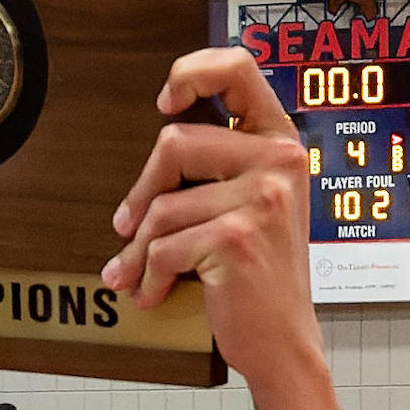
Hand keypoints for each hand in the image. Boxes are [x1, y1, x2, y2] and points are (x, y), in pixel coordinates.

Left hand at [102, 46, 326, 382]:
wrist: (283, 341)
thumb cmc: (260, 275)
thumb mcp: (254, 204)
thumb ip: (223, 164)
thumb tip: (160, 143)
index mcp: (279, 142)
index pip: (237, 68)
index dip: (192, 72)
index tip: (165, 102)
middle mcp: (278, 161)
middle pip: (174, 143)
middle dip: (140, 192)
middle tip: (126, 226)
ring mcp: (261, 198)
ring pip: (161, 206)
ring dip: (139, 248)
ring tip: (138, 272)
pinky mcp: (236, 237)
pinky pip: (163, 247)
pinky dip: (149, 276)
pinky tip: (155, 292)